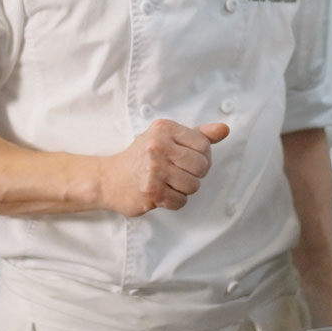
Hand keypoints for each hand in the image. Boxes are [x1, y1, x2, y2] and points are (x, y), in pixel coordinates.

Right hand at [95, 119, 229, 215]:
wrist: (108, 179)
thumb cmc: (140, 157)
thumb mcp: (166, 138)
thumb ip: (197, 134)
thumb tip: (224, 129)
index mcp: (164, 129)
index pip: (203, 145)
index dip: (202, 156)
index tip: (187, 160)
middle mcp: (158, 147)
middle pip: (201, 166)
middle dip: (195, 174)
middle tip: (178, 173)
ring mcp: (154, 170)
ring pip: (193, 186)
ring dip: (184, 189)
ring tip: (168, 183)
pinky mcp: (151, 191)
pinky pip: (180, 201)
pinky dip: (174, 201)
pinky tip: (161, 193)